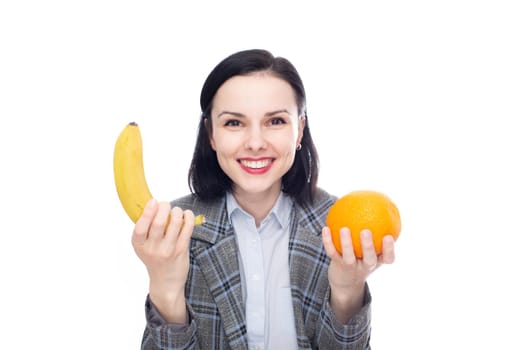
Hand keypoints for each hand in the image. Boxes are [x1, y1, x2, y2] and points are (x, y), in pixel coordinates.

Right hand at [132, 198, 194, 321]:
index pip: (140, 227)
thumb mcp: (143, 246)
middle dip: (164, 207)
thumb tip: (153, 204)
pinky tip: (186, 214)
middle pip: (159, 222)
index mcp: (139, 245)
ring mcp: (168, 250)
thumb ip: (146, 229)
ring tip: (176, 211)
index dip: (148, 211)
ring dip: (177, 211)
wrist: (166, 282)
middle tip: (165, 204)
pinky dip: (188, 217)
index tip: (153, 201)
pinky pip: (187, 228)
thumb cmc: (154, 259)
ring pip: (175, 223)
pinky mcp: (182, 250)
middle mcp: (153, 248)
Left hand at [322, 227, 394, 321]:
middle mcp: (366, 266)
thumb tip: (378, 208)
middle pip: (369, 259)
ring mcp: (351, 267)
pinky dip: (328, 241)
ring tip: (344, 228)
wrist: (346, 283)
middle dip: (368, 246)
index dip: (389, 249)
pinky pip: (332, 252)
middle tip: (366, 231)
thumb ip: (378, 234)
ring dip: (346, 243)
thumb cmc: (363, 259)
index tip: (389, 236)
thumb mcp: (372, 251)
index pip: (388, 258)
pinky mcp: (338, 266)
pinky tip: (326, 228)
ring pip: (349, 257)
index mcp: (377, 261)